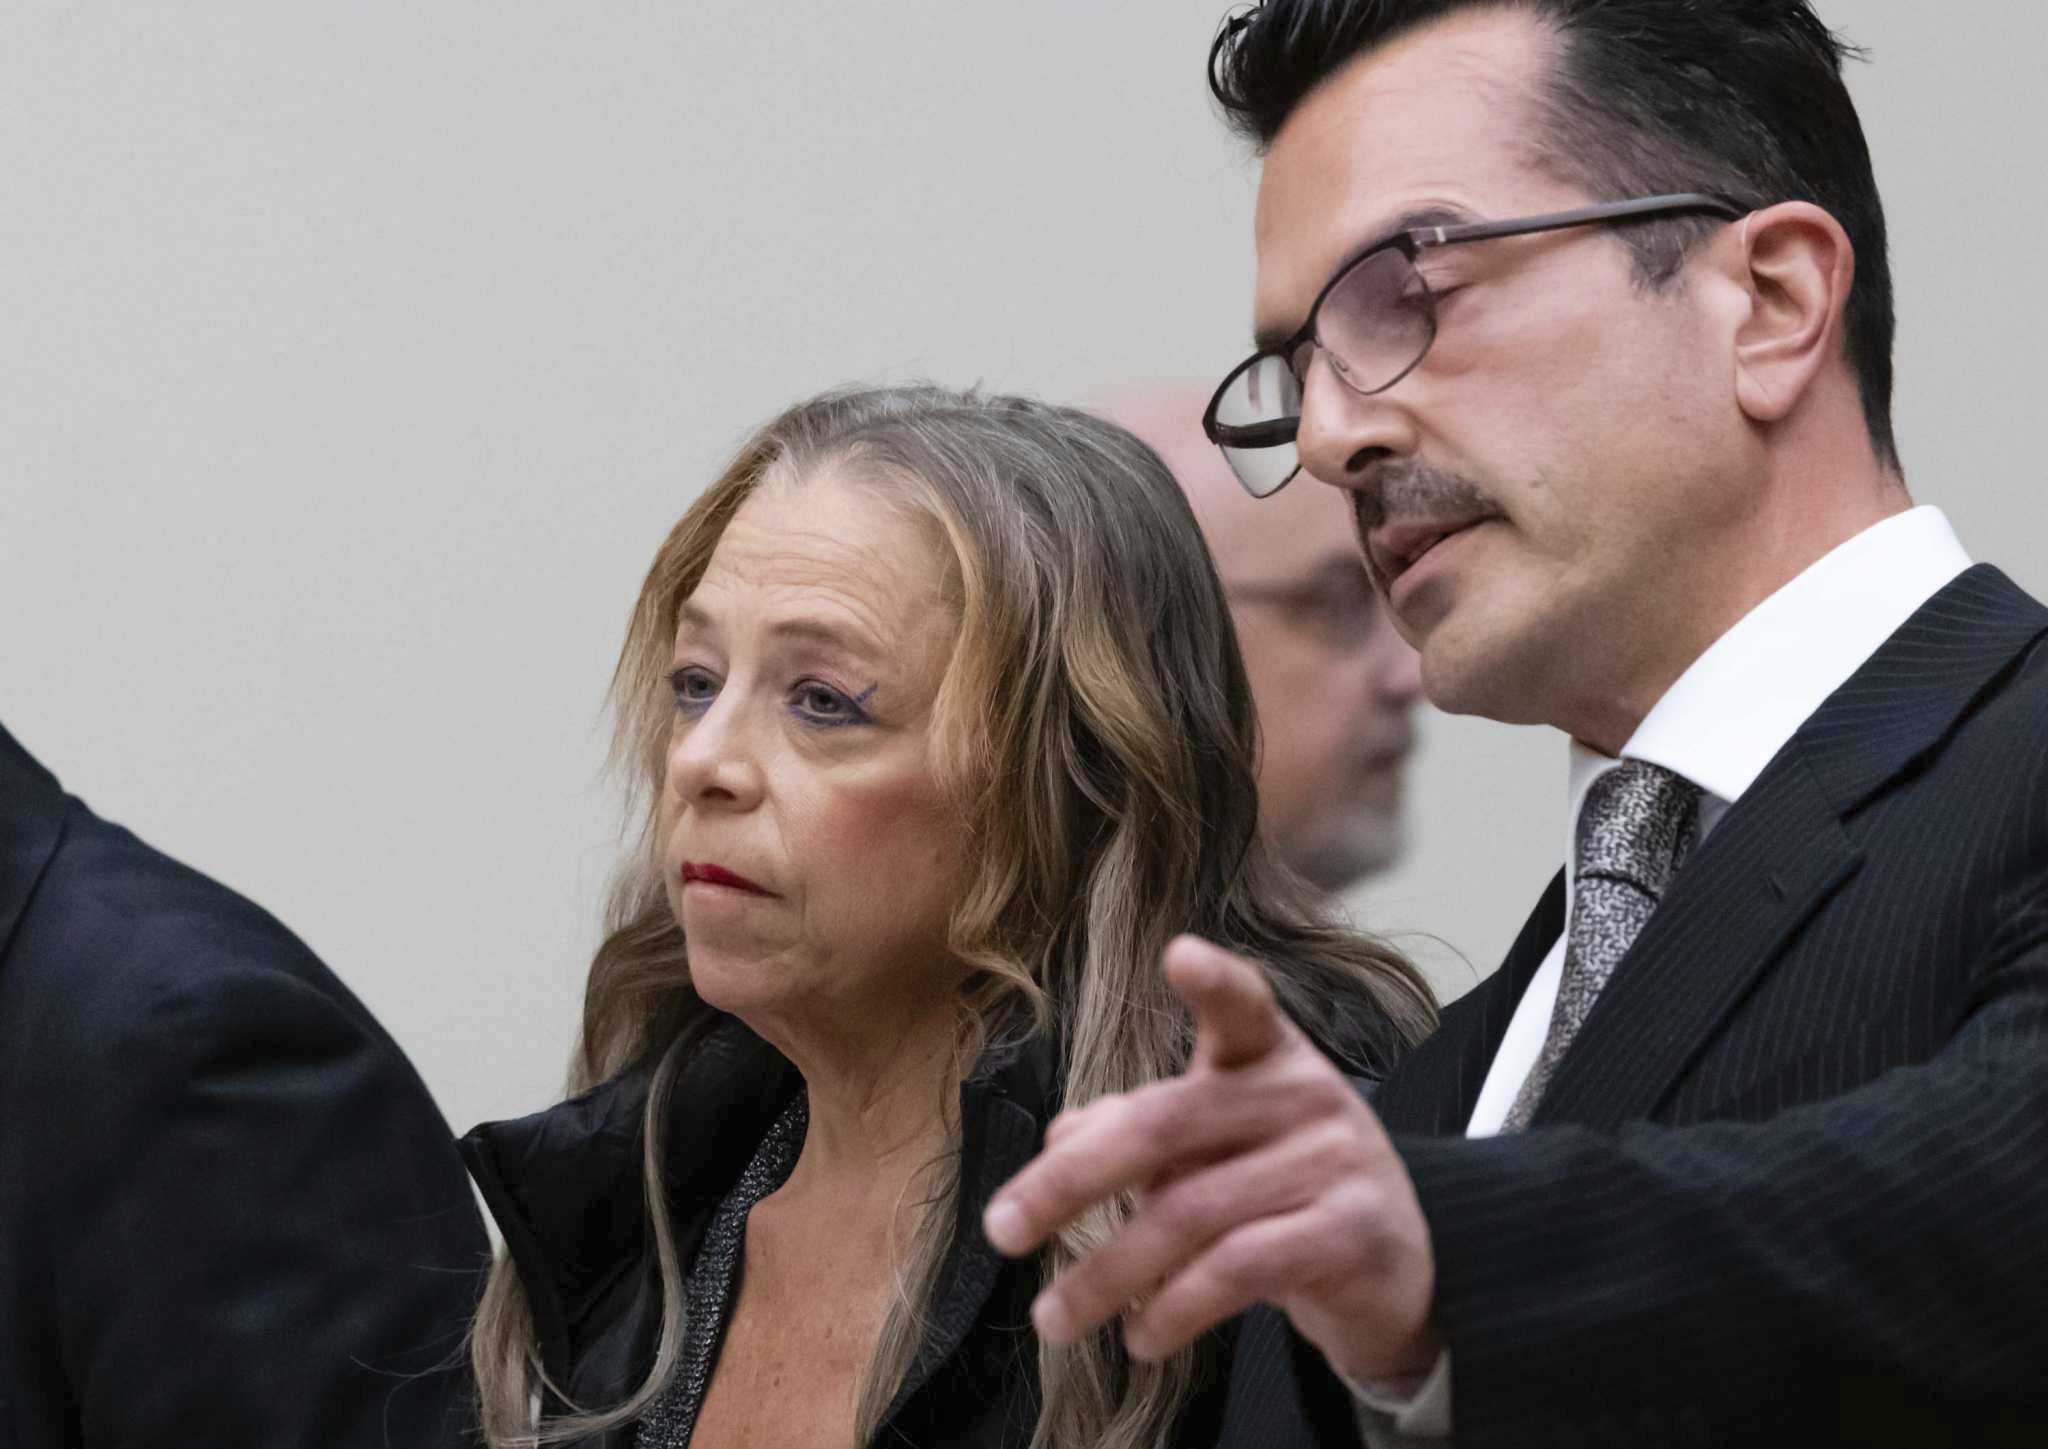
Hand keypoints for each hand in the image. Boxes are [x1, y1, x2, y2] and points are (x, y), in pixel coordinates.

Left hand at [982, 935, 1440, 1383]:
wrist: (1396, 1267)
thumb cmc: (1280, 1187)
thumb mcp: (1213, 1147)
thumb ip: (1139, 1131)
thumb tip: (1058, 1134)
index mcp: (1266, 1055)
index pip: (1244, 1005)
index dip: (1214, 981)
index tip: (1179, 954)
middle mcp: (1305, 1093)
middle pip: (1165, 1125)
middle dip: (1069, 1182)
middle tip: (1002, 1230)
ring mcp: (1335, 1161)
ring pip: (1189, 1212)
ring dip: (1105, 1273)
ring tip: (1054, 1317)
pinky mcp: (1351, 1234)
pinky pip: (1238, 1270)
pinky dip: (1172, 1308)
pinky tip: (1140, 1336)